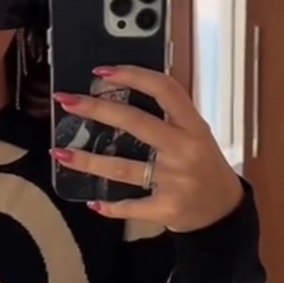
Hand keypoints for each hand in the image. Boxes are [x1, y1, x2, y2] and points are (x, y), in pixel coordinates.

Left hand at [52, 66, 243, 230]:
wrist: (223, 211)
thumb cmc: (204, 166)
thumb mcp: (197, 134)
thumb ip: (170, 116)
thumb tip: (124, 90)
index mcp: (193, 126)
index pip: (165, 90)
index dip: (133, 75)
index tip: (102, 71)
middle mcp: (184, 149)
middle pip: (136, 122)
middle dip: (96, 109)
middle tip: (66, 101)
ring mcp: (176, 180)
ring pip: (123, 167)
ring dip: (87, 161)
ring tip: (59, 153)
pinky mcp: (167, 208)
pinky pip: (131, 206)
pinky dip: (109, 206)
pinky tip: (93, 201)